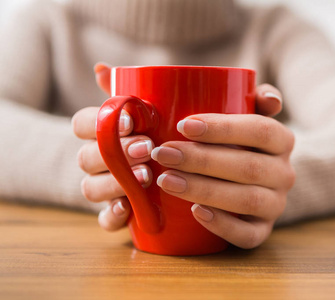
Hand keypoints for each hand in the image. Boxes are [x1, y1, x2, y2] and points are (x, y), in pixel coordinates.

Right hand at [72, 63, 153, 230]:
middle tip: (146, 148)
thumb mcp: (140, 112)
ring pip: (91, 189)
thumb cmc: (150, 134)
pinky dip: (113, 215)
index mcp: (98, 134)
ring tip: (146, 176)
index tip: (129, 121)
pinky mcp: (114, 213)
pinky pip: (104, 220)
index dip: (99, 122)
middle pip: (87, 157)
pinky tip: (129, 207)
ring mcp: (103, 189)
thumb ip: (122, 91)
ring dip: (115, 183)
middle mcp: (95, 162)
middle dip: (115, 153)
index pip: (82, 124)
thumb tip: (101, 68)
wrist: (162, 169)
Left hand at [73, 63, 294, 248]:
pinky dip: (223, 225)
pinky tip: (194, 213)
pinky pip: (250, 235)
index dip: (225, 127)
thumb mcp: (221, 110)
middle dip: (203, 160)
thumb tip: (104, 69)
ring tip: (166, 180)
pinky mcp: (262, 230)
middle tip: (162, 153)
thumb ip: (175, 88)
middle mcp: (284, 171)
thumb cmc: (227, 140)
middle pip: (249, 166)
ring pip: (247, 200)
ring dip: (205, 190)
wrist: (252, 178)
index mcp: (280, 138)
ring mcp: (275, 203)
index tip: (183, 124)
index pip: (260, 128)